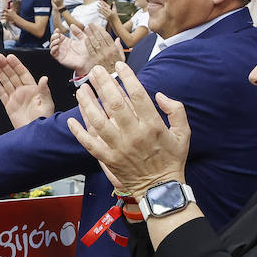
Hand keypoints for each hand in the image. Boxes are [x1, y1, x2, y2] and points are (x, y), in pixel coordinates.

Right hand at [0, 52, 54, 127]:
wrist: (35, 133)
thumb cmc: (44, 119)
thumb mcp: (46, 104)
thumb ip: (44, 90)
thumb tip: (44, 78)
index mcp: (33, 88)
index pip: (23, 73)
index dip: (16, 65)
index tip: (10, 57)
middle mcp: (23, 91)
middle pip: (12, 75)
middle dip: (5, 66)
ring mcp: (15, 98)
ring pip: (6, 82)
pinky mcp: (9, 105)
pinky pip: (2, 94)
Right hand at [50, 25, 90, 71]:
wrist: (89, 60)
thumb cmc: (88, 51)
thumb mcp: (83, 38)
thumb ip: (78, 31)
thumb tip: (72, 25)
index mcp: (67, 42)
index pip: (58, 36)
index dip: (56, 32)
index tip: (58, 30)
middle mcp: (63, 47)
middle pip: (53, 40)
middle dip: (53, 36)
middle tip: (57, 35)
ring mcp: (61, 52)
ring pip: (52, 46)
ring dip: (53, 42)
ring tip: (58, 40)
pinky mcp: (60, 58)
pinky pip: (53, 53)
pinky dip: (53, 49)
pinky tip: (57, 46)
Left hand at [67, 62, 188, 197]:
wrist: (161, 189)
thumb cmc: (172, 159)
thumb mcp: (184, 134)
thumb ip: (176, 110)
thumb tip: (159, 95)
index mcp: (153, 126)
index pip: (138, 95)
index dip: (127, 78)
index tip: (119, 66)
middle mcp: (134, 135)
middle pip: (115, 104)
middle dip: (104, 84)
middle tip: (96, 70)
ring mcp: (119, 148)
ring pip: (99, 121)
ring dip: (88, 103)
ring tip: (81, 89)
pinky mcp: (109, 159)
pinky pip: (90, 143)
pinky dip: (79, 132)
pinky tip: (72, 119)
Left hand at [84, 23, 124, 68]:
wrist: (112, 79)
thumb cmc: (117, 68)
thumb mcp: (122, 58)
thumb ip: (120, 48)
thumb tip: (117, 39)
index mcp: (114, 50)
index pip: (107, 37)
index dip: (101, 30)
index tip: (97, 25)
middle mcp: (108, 52)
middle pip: (100, 38)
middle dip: (94, 30)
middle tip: (90, 24)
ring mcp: (101, 56)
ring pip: (95, 43)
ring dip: (90, 34)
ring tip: (86, 28)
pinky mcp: (95, 61)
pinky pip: (91, 51)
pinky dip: (88, 44)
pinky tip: (85, 39)